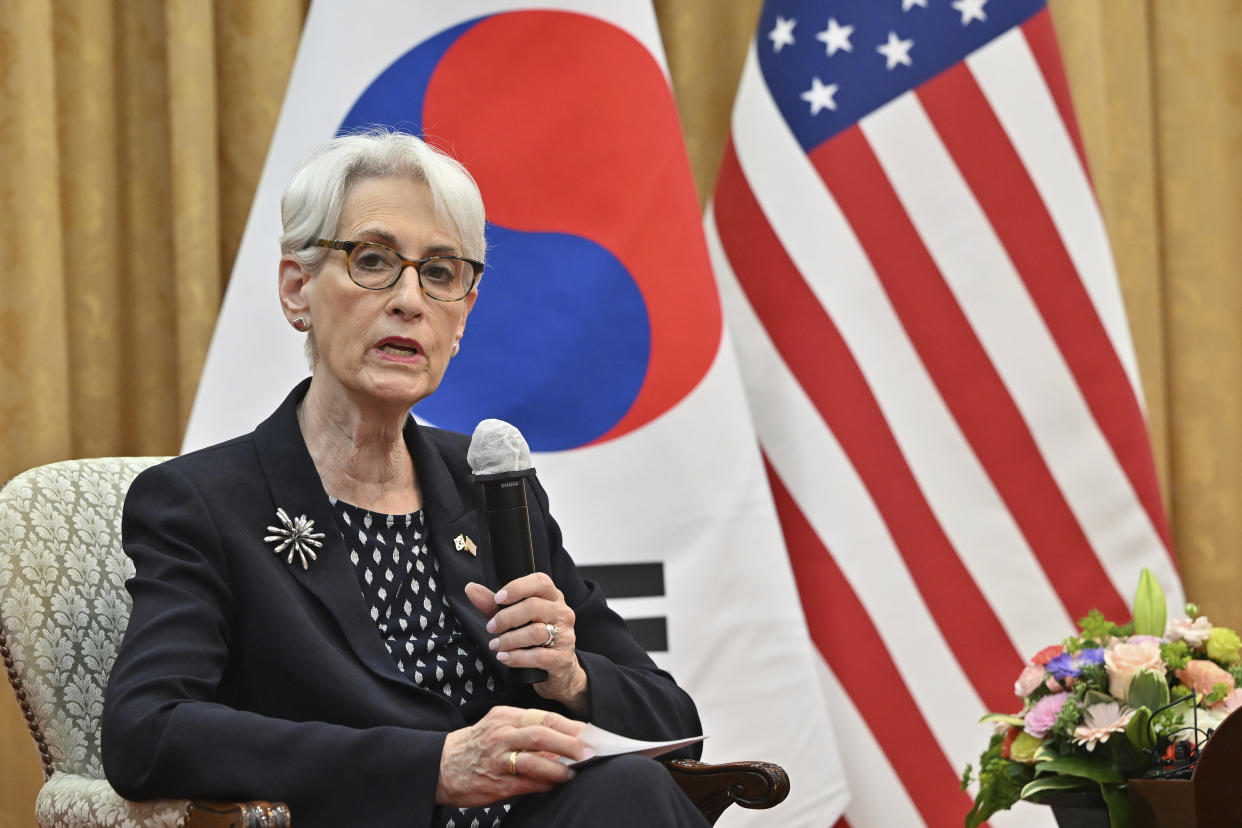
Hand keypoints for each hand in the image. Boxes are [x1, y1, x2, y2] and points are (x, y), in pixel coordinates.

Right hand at [435, 706, 590, 806]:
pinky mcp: (495, 781)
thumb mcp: (498, 728)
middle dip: (571, 743)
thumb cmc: (474, 746)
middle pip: (543, 734)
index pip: (545, 717)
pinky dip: (544, 783)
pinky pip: (526, 782)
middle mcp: (501, 734)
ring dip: (559, 767)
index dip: (571, 726)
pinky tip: (554, 784)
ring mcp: (497, 758)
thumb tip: (563, 743)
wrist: (440, 766)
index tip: (590, 733)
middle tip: (591, 751)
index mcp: (505, 716)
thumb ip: (527, 732)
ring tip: (574, 772)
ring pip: (535, 758)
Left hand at [465, 575, 588, 714]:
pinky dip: (516, 657)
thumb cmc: (535, 639)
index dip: (517, 587)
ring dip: (509, 639)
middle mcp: (562, 613)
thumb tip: (471, 588)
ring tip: (495, 645)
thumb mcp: (515, 619)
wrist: (559, 670)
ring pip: (535, 632)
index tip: (498, 598)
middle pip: (533, 607)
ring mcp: (565, 636)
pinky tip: (504, 657)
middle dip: (506, 618)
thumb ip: (493, 605)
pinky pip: (538, 656)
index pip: (540, 582)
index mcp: (553, 598)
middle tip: (491, 628)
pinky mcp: (562, 658)